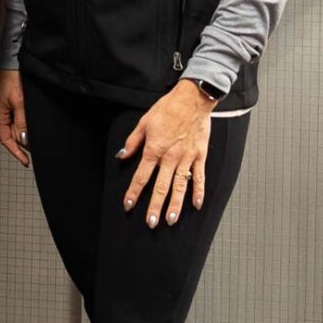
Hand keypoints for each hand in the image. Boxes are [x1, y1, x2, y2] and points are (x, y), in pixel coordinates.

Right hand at [0, 70, 29, 165]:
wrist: (11, 60)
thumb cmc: (11, 77)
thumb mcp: (20, 102)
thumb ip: (22, 122)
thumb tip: (24, 139)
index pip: (6, 139)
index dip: (16, 152)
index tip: (25, 161)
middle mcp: (1, 112)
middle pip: (13, 134)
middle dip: (24, 141)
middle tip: (37, 145)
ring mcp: (6, 107)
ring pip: (17, 126)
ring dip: (26, 131)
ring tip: (37, 134)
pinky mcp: (12, 101)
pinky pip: (19, 117)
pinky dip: (26, 122)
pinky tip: (33, 122)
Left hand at [119, 80, 216, 227]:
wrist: (192, 100)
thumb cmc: (167, 109)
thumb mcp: (144, 122)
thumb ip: (133, 141)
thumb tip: (122, 155)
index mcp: (154, 149)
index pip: (141, 176)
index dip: (133, 192)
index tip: (128, 205)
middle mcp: (170, 157)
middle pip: (160, 187)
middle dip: (154, 206)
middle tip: (150, 222)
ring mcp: (187, 158)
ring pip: (180, 187)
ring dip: (175, 205)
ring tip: (170, 220)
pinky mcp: (200, 156)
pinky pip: (199, 177)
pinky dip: (199, 192)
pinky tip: (196, 205)